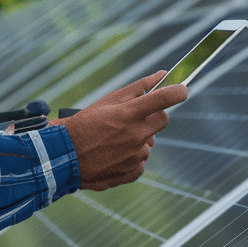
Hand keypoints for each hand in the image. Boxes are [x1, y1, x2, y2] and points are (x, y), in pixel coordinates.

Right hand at [57, 72, 187, 191]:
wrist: (65, 156)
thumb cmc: (86, 123)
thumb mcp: (109, 100)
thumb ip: (139, 87)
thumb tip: (163, 74)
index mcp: (130, 114)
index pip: (164, 99)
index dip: (178, 91)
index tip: (182, 89)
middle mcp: (136, 135)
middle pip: (162, 120)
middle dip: (152, 115)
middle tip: (133, 116)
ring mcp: (135, 155)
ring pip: (149, 141)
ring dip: (139, 137)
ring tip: (114, 138)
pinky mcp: (132, 171)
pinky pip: (142, 160)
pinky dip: (132, 155)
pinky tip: (114, 152)